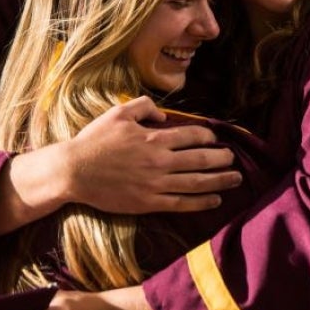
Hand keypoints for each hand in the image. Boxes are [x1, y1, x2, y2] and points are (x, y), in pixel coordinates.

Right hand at [64, 96, 242, 213]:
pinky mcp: (148, 203)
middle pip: (201, 159)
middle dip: (221, 158)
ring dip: (220, 180)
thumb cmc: (95, 140)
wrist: (73, 171)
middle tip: (234, 158)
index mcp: (154, 138)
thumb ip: (144, 107)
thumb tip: (164, 116)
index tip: (216, 138)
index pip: (192, 135)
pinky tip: (215, 200)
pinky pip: (181, 203)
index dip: (209, 136)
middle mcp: (159, 161)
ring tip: (236, 178)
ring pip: (196, 183)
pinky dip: (201, 202)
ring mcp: (155, 184)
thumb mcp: (118, 113)